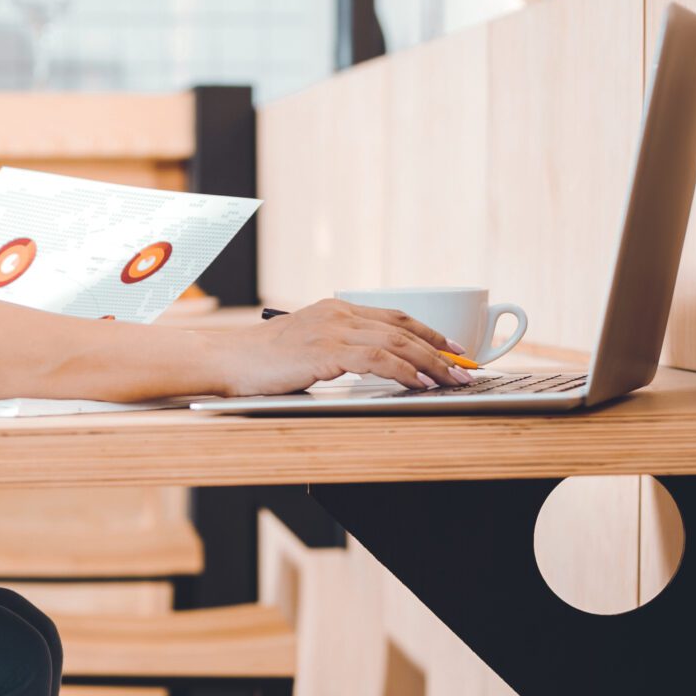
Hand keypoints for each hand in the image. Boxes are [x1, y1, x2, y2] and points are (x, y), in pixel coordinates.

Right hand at [211, 299, 470, 395]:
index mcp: (338, 311)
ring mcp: (332, 330)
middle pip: (405, 329)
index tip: (456, 350)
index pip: (397, 318)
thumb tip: (376, 368)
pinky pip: (376, 359)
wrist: (227, 359)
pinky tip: (420, 384)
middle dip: (442, 350)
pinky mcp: (325, 350)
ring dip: (432, 363)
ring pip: (397, 342)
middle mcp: (339, 314)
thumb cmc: (263, 361)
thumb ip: (340, 351)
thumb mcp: (308, 348)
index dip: (431, 333)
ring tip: (453, 380)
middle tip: (468, 369)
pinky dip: (404, 371)